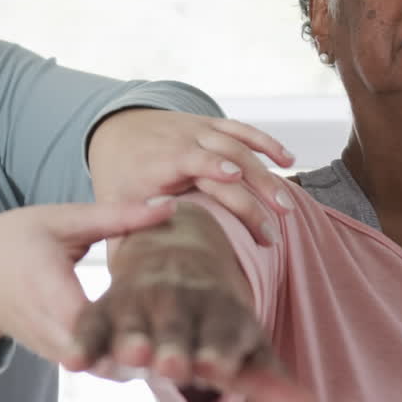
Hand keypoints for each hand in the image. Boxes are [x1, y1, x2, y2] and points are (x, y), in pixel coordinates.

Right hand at [0, 199, 174, 364]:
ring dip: (141, 361)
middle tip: (190, 339)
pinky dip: (128, 362)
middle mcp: (50, 328)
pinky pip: (100, 367)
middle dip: (146, 353)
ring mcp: (55, 349)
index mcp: (47, 287)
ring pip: (106, 369)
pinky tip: (163, 346)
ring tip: (185, 344)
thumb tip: (170, 205)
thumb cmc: (12, 240)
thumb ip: (116, 215)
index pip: (90, 323)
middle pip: (105, 356)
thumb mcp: (60, 219)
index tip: (170, 324)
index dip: (129, 329)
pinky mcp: (62, 357)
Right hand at [70, 239, 316, 401]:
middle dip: (175, 345)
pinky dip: (84, 339)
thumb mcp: (247, 347)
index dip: (222, 347)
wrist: (176, 258)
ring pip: (136, 320)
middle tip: (173, 365)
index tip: (220, 365)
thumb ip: (272, 385)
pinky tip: (74, 360)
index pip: (224, 329)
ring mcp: (143, 301)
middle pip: (179, 325)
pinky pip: (93, 323)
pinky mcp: (108, 308)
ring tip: (129, 356)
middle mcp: (183, 301)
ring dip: (131, 338)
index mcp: (222, 310)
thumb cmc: (216, 320)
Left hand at [87, 109, 296, 244]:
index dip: (210, 165)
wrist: (119, 130)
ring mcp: (199, 130)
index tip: (233, 178)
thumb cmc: (120, 180)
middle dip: (250, 193)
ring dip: (266, 175)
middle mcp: (181, 140)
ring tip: (286, 208)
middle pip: (223, 161)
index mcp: (157, 161)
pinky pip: (243, 130)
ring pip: (238, 146)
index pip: (187, 158)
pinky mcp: (212, 124)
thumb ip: (122, 235)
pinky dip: (266, 143)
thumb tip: (132, 277)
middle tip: (272, 229)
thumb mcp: (113, 204)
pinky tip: (288, 160)